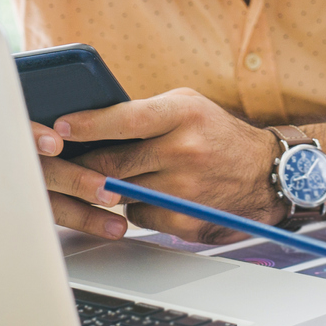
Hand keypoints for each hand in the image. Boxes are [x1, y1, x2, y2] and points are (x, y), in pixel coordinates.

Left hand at [31, 89, 280, 241]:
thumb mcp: (188, 107)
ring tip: (120, 175)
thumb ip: (146, 113)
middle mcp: (184, 149)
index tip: (59, 128)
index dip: (87, 125)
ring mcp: (183, 188)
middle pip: (112, 162)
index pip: (124, 118)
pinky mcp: (183, 219)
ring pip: (119, 191)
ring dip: (111, 186)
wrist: (266, 175)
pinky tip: (154, 194)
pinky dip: (136, 206)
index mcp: (183, 114)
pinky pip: (136, 215)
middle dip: (86, 164)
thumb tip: (89, 126)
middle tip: (66, 161)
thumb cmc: (217, 134)